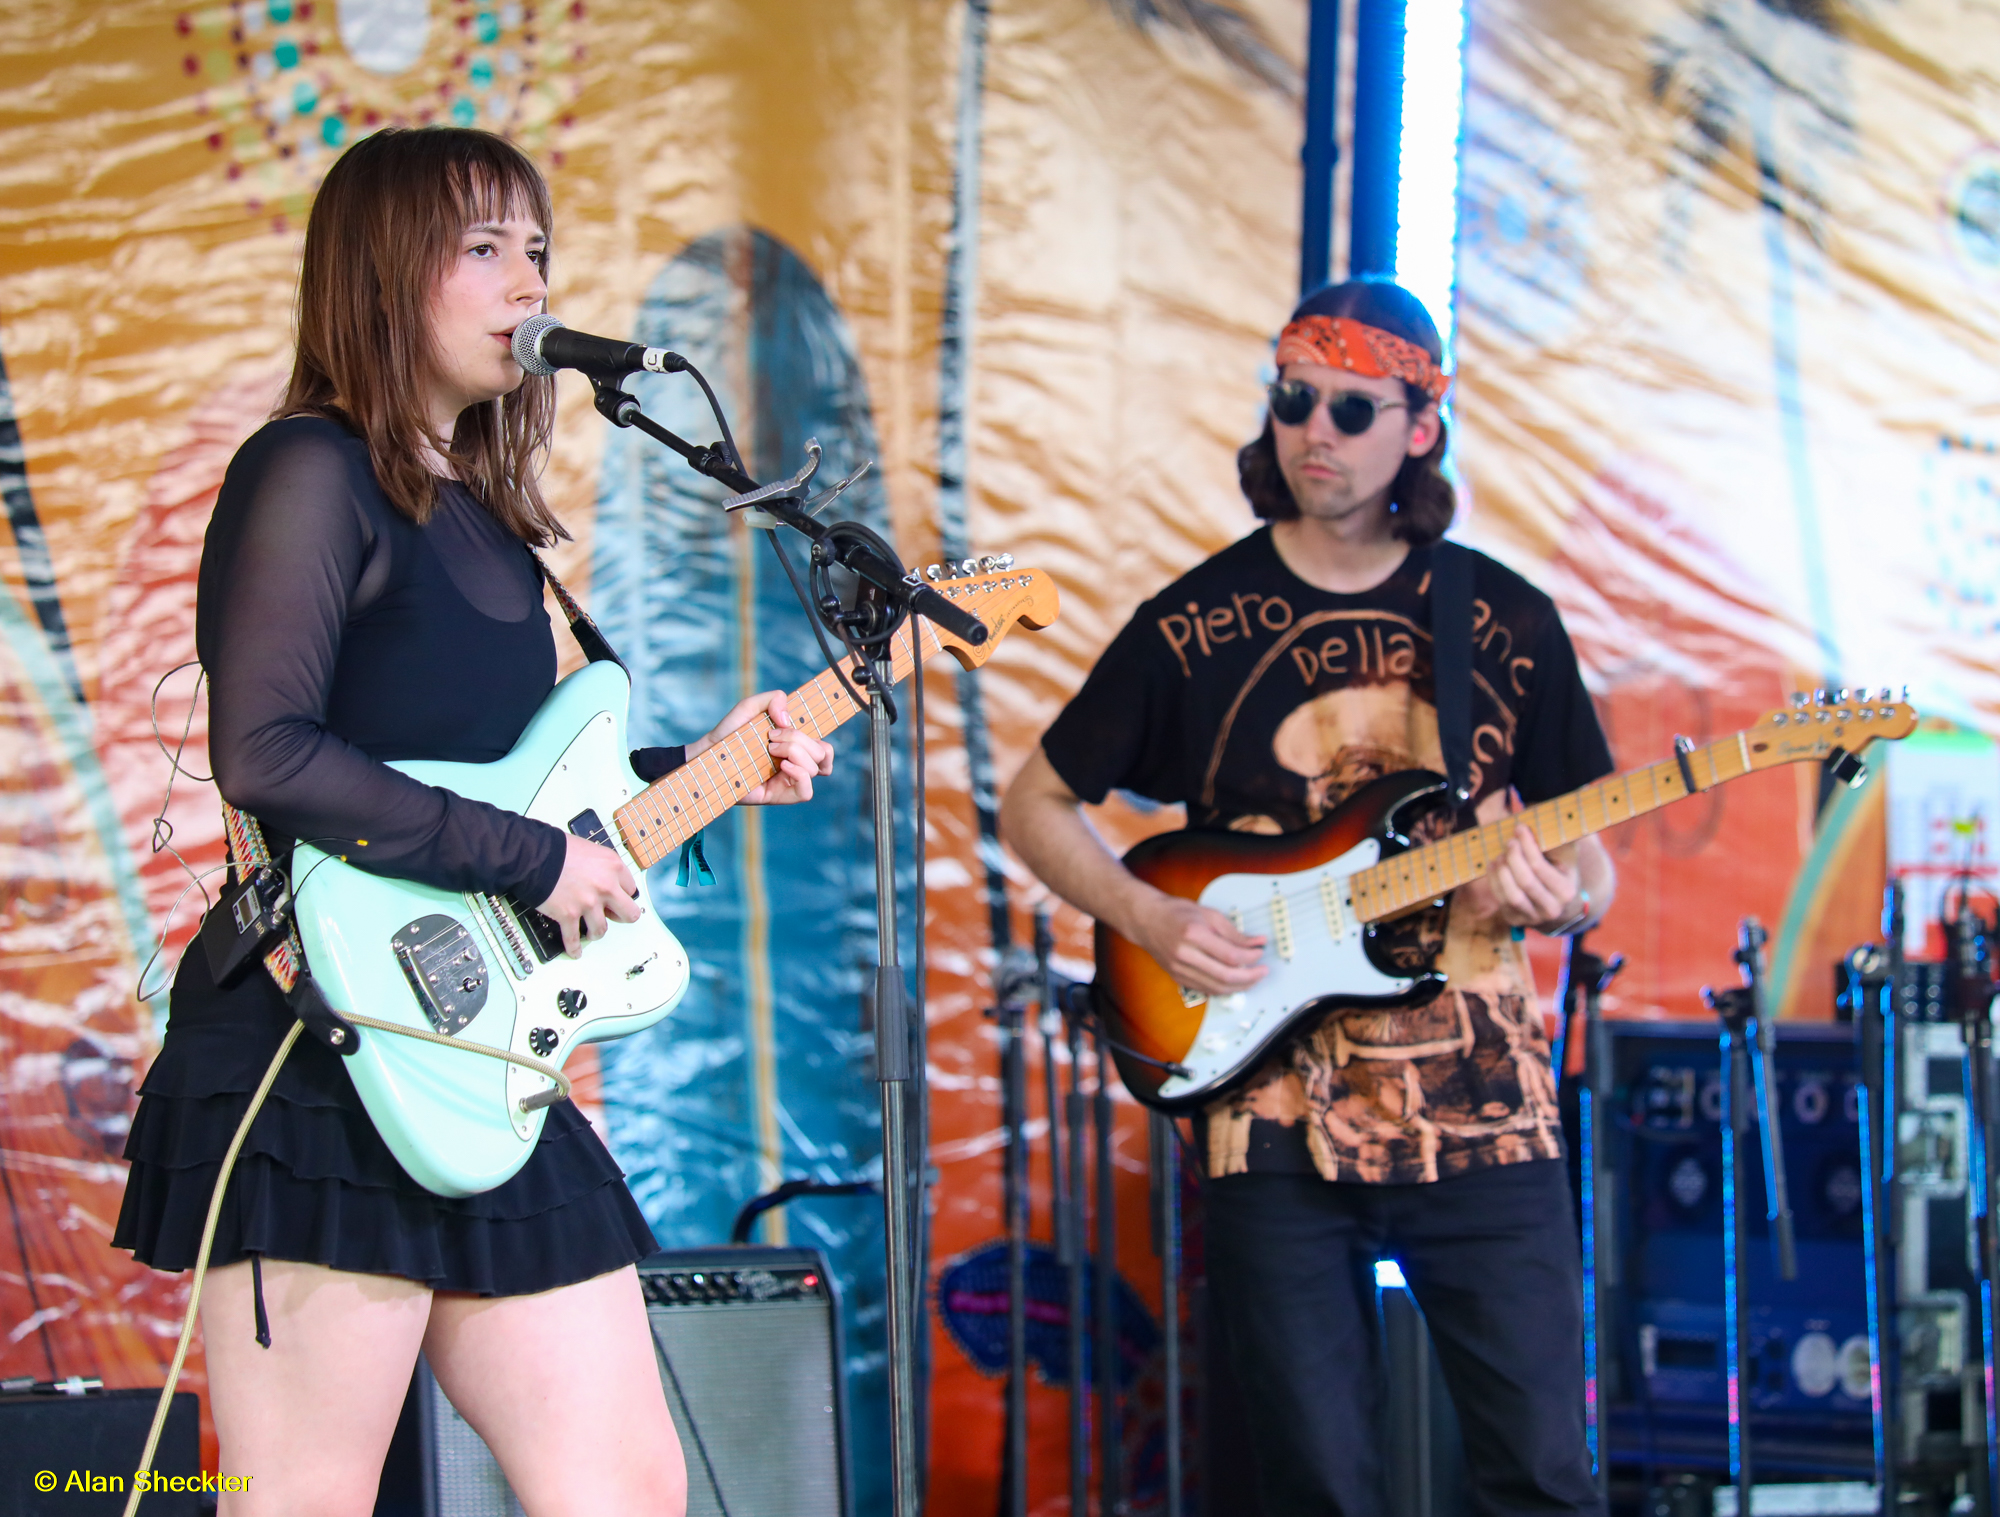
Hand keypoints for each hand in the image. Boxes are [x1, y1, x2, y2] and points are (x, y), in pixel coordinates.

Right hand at [538, 834, 642, 957]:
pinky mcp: (569, 915)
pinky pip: (573, 938)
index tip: (617, 899)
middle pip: (629, 913)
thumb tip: (602, 878)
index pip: (631, 888)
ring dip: (596, 932)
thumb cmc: (558, 849)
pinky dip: (574, 948)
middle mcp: (605, 886)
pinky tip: (575, 952)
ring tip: (590, 932)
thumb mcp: (590, 850)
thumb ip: (602, 866)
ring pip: (602, 929)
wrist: (533, 855)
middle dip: (621, 917)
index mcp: (613, 867)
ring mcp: (588, 903)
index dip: (622, 894)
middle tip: (613, 917)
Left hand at [688, 690, 834, 804]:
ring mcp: (787, 781)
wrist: (708, 754)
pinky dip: (800, 774)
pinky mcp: (778, 796)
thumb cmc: (728, 734)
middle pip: (821, 753)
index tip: (797, 727)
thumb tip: (787, 719)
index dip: (823, 740)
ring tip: (771, 749)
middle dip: (799, 738)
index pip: (824, 749)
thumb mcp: (749, 707)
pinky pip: (806, 792)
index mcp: (794, 746)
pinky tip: (783, 766)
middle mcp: (795, 764)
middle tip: (772, 737)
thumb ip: (772, 699)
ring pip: (816, 769)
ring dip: (796, 752)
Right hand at [1124, 890, 1266, 998]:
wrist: (1146, 920)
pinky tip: (1233, 982)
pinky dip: (1223, 988)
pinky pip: (1206, 990)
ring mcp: (1180, 969)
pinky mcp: (1178, 978)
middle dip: (1250, 977)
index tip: (1260, 953)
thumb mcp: (1209, 914)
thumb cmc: (1176, 913)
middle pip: (1225, 976)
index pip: (1230, 955)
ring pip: (1217, 988)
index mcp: (1194, 934)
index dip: (1250, 957)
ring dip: (1239, 986)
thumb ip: (1234, 932)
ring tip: (1252, 978)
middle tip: (1262, 972)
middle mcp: (1185, 954)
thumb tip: (1256, 943)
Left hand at [1459, 821, 1584, 933]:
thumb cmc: (1561, 871)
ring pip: (1510, 894)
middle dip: (1513, 858)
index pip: (1540, 867)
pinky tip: (1495, 864)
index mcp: (1566, 892)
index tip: (1520, 828)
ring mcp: (1532, 918)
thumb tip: (1558, 814)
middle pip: (1525, 882)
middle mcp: (1551, 909)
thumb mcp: (1567, 857)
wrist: (1560, 905)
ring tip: (1501, 854)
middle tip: (1509, 841)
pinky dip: (1494, 880)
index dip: (1527, 845)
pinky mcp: (1514, 920)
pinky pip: (1500, 899)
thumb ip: (1561, 840)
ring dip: (1501, 871)